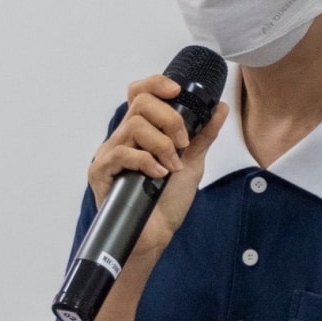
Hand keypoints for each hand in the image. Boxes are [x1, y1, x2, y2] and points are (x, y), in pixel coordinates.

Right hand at [88, 74, 229, 258]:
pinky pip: (122, 153)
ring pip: (135, 126)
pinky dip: (146, 161)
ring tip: (172, 166)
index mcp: (141, 131)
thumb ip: (203, 135)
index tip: (177, 90)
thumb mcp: (193, 163)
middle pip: (140, 102)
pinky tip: (158, 175)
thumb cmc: (167, 202)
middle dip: (170, 119)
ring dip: (162, 145)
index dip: (155, 83)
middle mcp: (123, 137)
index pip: (140, 92)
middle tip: (183, 143)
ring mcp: (110, 153)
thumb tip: (220, 107)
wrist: (155, 236)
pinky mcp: (101, 172)